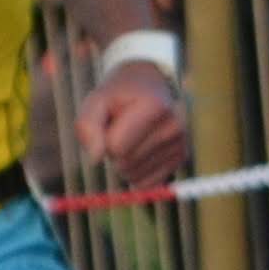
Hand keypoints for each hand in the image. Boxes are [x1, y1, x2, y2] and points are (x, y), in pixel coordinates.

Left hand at [78, 68, 186, 190]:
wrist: (150, 85)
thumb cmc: (119, 96)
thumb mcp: (96, 101)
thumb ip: (87, 126)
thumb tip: (95, 159)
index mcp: (155, 107)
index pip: (115, 146)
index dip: (104, 138)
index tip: (112, 120)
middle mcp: (174, 127)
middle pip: (125, 163)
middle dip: (113, 152)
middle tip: (121, 129)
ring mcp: (180, 144)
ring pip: (134, 176)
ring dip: (124, 163)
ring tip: (132, 138)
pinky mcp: (181, 159)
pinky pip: (147, 184)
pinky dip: (137, 173)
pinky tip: (140, 152)